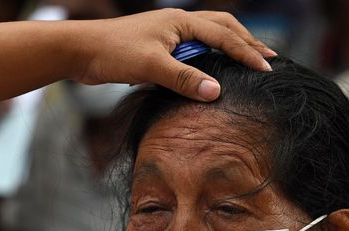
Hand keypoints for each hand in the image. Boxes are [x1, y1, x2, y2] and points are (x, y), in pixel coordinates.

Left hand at [72, 9, 275, 100]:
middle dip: (247, 42)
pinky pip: (192, 51)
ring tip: (247, 60)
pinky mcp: (158, 48)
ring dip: (229, 47)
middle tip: (268, 58)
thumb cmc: (113, 52)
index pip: (224, 36)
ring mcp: (168, 35)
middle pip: (223, 27)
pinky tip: (212, 70)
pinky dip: (209, 58)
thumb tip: (217, 92)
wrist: (80, 51)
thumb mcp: (151, 66)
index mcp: (181, 22)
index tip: (268, 68)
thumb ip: (183, 79)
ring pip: (208, 37)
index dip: (247, 52)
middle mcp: (178, 24)